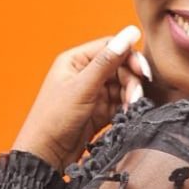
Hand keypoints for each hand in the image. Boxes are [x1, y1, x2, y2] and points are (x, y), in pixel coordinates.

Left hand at [11, 25, 150, 172]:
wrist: (45, 156)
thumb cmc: (54, 119)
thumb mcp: (83, 87)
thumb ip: (107, 61)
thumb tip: (130, 32)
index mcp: (76, 60)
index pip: (110, 48)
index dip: (129, 57)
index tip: (143, 72)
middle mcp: (84, 74)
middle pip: (120, 68)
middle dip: (131, 82)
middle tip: (136, 97)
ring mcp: (93, 94)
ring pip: (122, 87)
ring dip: (130, 97)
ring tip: (131, 110)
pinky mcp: (99, 112)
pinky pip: (120, 104)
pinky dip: (127, 109)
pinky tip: (129, 116)